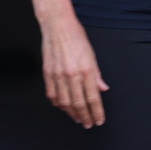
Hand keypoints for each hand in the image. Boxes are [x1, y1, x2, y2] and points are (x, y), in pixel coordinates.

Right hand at [29, 0, 107, 127]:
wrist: (57, 25)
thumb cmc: (76, 37)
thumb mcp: (92, 55)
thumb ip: (97, 74)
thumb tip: (102, 89)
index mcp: (87, 70)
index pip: (93, 98)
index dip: (97, 112)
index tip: (99, 120)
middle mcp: (73, 74)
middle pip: (79, 103)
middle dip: (85, 116)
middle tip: (88, 124)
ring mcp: (59, 74)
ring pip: (65, 102)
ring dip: (72, 113)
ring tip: (77, 119)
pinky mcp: (48, 73)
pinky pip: (52, 94)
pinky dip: (57, 103)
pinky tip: (62, 107)